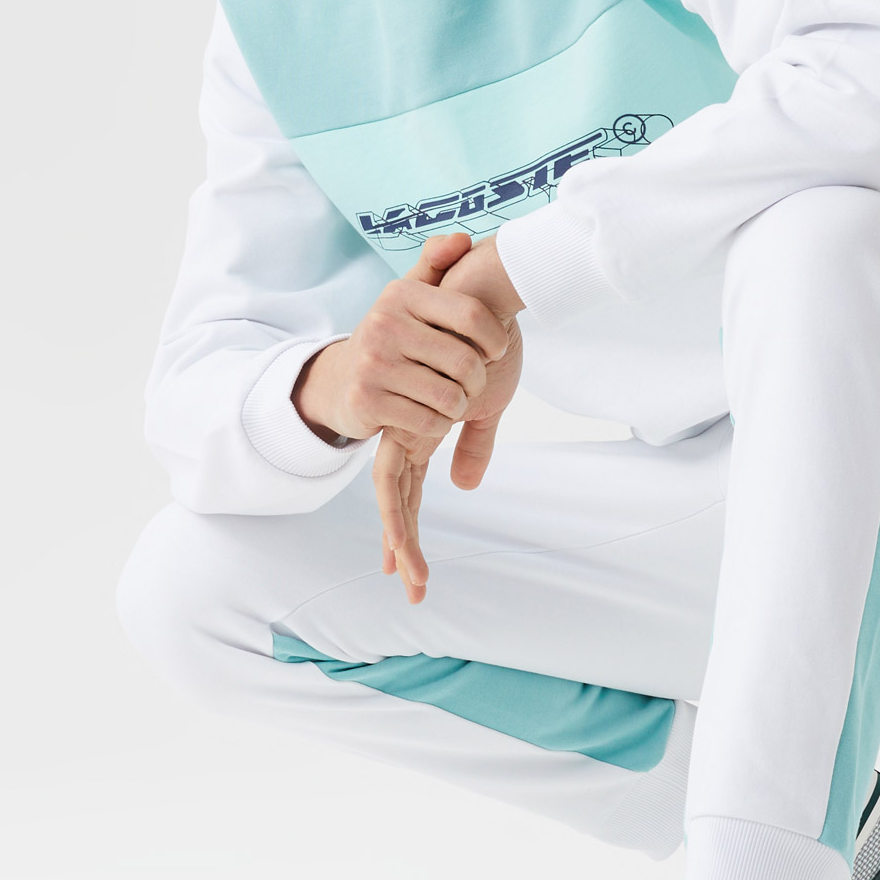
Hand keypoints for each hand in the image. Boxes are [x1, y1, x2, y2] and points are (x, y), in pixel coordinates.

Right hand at [293, 233, 512, 445]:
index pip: (472, 314)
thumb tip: (463, 240)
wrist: (338, 380)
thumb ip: (437, 263)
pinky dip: (437, 424)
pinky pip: (429, 422)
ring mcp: (372, 363)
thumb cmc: (392, 336)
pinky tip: (428, 415)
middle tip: (471, 384)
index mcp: (402, 294)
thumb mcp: (409, 296)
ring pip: (450, 398)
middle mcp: (384, 323)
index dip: (495, 338)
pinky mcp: (366, 401)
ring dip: (458, 406)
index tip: (495, 350)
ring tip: (450, 400)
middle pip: (465, 362)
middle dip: (478, 381)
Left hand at [301, 233, 522, 604]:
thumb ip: (474, 443)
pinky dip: (400, 515)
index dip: (405, 522)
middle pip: (395, 491)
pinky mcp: (408, 414)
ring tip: (413, 582)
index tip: (400, 565)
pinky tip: (400, 546)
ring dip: (405, 540)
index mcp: (423, 421)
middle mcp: (408, 422)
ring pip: (391, 492)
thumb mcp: (488, 399)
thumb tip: (463, 485)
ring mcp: (404, 418)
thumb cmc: (488, 335)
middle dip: (401, 541)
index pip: (410, 481)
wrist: (482, 290)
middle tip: (407, 588)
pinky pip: (397, 475)